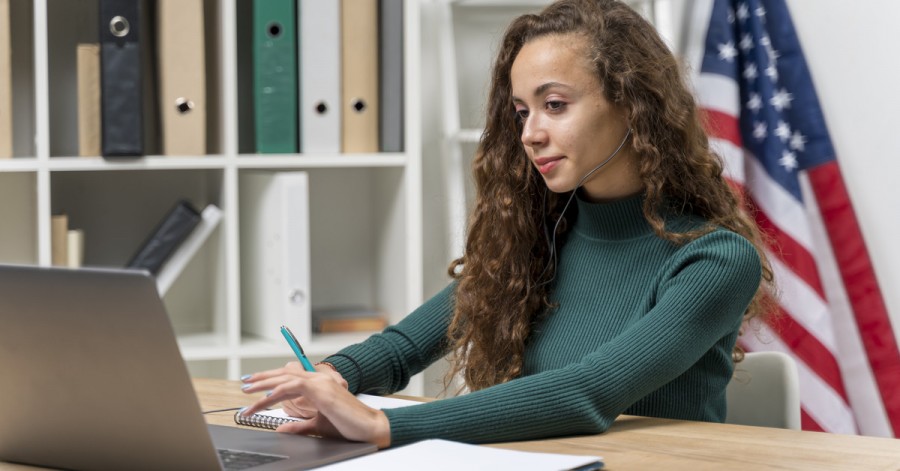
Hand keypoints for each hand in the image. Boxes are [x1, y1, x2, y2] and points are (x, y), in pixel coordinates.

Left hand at [240, 366, 390, 448]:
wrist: (369, 427)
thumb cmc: (348, 425)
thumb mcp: (317, 424)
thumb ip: (299, 425)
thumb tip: (282, 428)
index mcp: (319, 383)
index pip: (289, 377)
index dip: (270, 379)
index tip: (254, 385)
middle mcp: (319, 378)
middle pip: (284, 374)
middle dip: (261, 379)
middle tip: (244, 384)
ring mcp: (320, 382)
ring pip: (285, 378)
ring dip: (264, 386)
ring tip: (248, 394)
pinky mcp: (321, 390)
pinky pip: (294, 387)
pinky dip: (278, 391)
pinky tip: (266, 398)